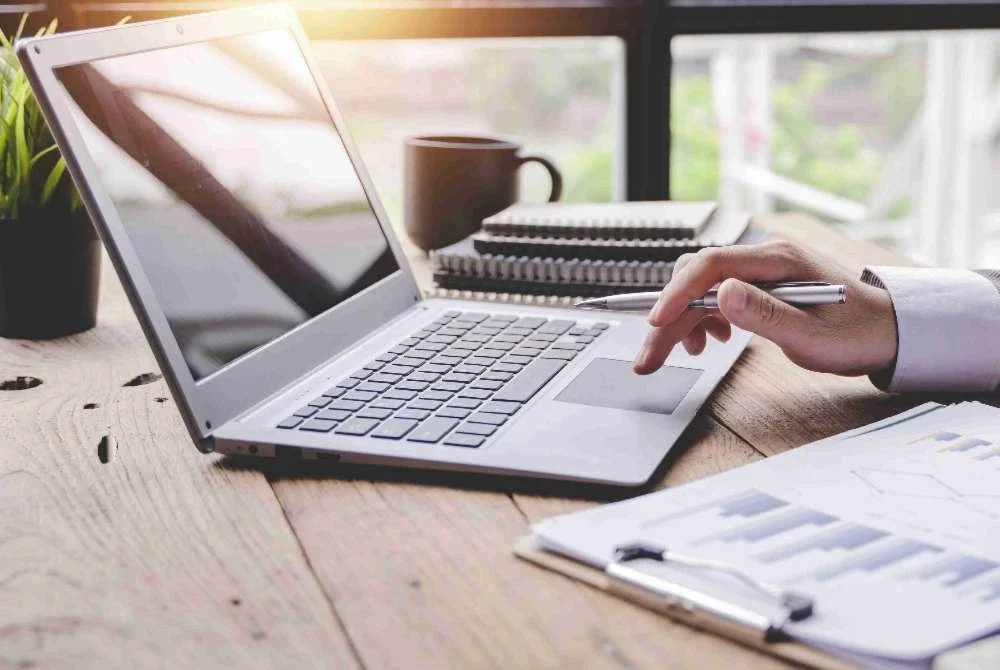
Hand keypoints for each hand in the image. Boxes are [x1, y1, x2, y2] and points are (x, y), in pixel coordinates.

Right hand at [632, 239, 897, 376]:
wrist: (887, 331)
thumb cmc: (857, 334)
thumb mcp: (813, 336)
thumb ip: (765, 315)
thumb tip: (721, 293)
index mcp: (778, 260)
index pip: (711, 265)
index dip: (677, 293)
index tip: (656, 323)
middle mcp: (763, 258)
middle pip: (697, 279)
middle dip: (668, 319)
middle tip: (649, 359)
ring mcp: (759, 270)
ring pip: (700, 288)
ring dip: (682, 321)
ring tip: (688, 352)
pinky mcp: (758, 285)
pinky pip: (715, 294)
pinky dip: (701, 318)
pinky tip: (710, 339)